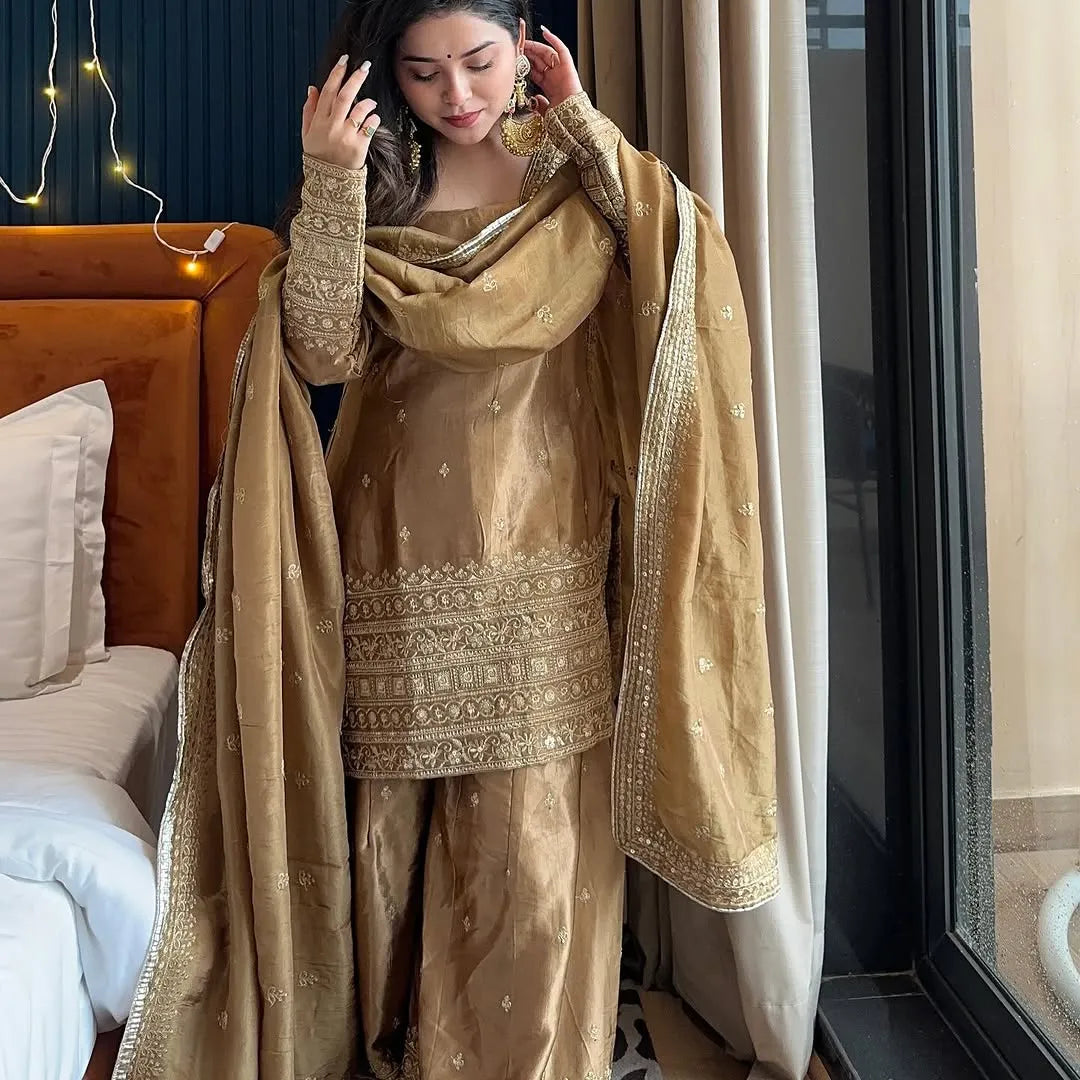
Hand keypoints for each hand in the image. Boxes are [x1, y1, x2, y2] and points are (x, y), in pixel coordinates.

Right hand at [302, 55, 379, 170]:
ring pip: (359, 109)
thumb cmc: (319, 157)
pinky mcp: (359, 147)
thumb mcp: (308, 134)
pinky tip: (373, 118)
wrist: (329, 184)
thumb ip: (309, 110)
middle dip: (355, 78)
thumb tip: (312, 88)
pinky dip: (373, 119)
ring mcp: (346, 136)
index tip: (345, 60)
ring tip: (370, 102)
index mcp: (318, 121)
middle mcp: (332, 126)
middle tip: (365, 66)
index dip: (336, 74)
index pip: (327, 91)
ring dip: (367, 101)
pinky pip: (369, 127)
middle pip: (344, 96)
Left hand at [523, 26, 583, 111]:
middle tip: (518, 47)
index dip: (526, 64)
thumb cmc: (560, 116)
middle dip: (528, 53)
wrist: (571, 116)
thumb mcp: (544, 110)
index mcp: (549, 87)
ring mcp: (561, 71)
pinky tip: (545, 33)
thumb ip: (539, 105)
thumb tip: (535, 100)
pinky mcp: (568, 66)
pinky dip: (554, 40)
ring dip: (536, 46)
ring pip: (547, 53)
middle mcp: (555, 77)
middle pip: (540, 60)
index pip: (535, 71)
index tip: (516, 59)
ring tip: (526, 42)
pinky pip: (561, 49)